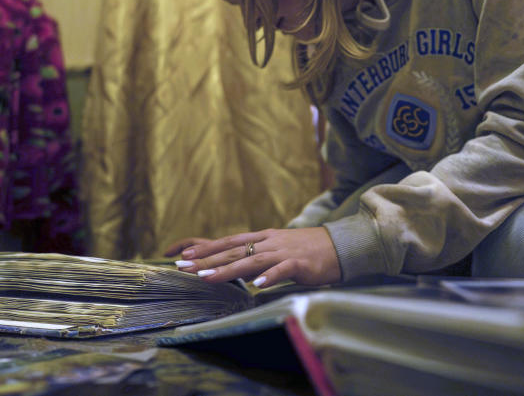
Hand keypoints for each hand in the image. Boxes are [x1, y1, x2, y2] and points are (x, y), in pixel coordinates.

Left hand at [168, 227, 340, 287]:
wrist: (339, 245)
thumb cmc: (308, 249)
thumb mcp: (279, 249)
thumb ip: (258, 256)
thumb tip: (238, 269)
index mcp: (263, 238)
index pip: (228, 242)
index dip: (206, 249)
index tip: (183, 256)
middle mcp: (269, 242)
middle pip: (233, 251)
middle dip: (208, 260)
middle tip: (184, 268)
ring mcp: (284, 252)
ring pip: (252, 261)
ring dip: (229, 270)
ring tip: (208, 279)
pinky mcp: (299, 263)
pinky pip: (282, 271)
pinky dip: (269, 277)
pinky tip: (257, 286)